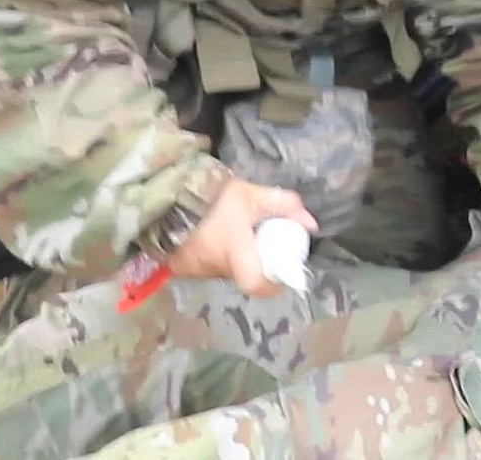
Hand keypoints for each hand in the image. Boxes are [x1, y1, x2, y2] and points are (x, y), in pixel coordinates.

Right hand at [166, 178, 317, 297]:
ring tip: (241, 237)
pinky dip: (219, 256)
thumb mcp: (250, 194)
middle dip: (257, 266)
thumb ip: (283, 205)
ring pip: (227, 272)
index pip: (257, 285)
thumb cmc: (212, 198)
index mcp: (236, 254)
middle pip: (244, 279)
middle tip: (263, 245)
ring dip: (237, 260)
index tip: (280, 273)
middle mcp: (217, 269)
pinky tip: (220, 237)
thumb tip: (312, 224)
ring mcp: (198, 271)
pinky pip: (210, 267)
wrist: (168, 196)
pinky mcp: (184, 267)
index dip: (272, 284)